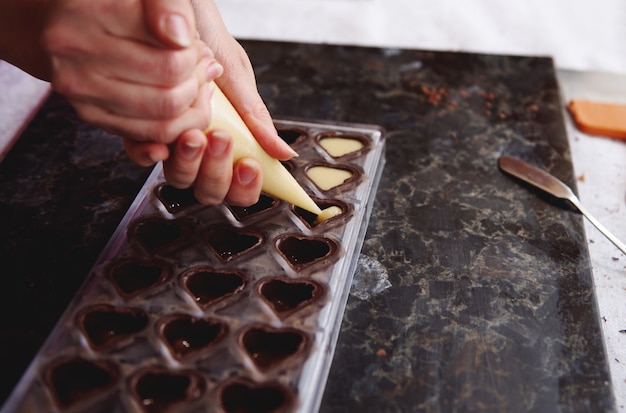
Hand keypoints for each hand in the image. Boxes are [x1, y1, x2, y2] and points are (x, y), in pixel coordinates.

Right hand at [42, 0, 220, 143]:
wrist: (64, 21)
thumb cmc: (111, 3)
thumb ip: (166, 4)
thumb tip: (181, 38)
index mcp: (89, 14)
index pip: (171, 54)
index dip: (195, 53)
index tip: (195, 44)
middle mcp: (76, 54)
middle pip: (169, 86)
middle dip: (196, 77)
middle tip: (200, 63)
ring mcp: (81, 90)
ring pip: (164, 117)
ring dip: (193, 102)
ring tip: (195, 81)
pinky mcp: (91, 115)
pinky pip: (150, 134)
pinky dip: (179, 123)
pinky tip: (183, 101)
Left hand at [124, 0, 295, 206]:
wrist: (178, 10)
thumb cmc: (208, 40)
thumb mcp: (238, 77)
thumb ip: (256, 119)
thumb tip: (283, 154)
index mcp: (231, 140)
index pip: (240, 186)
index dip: (246, 187)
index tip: (251, 165)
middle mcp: (201, 146)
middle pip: (210, 190)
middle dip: (218, 172)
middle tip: (222, 138)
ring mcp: (171, 140)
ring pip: (179, 179)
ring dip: (189, 162)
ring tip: (196, 132)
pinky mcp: (139, 127)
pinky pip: (142, 155)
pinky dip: (151, 153)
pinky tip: (162, 139)